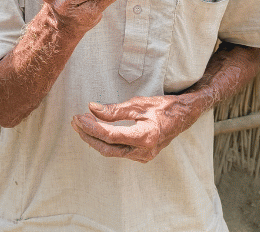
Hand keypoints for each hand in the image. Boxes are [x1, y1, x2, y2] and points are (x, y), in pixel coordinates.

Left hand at [70, 95, 199, 162]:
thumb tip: (92, 108)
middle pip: (107, 147)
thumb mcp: (138, 104)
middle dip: (88, 135)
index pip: (110, 136)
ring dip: (94, 139)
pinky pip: (118, 151)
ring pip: (111, 151)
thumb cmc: (163, 108)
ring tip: (81, 124)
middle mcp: (144, 151)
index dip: (91, 127)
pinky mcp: (141, 156)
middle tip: (75, 121)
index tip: (79, 117)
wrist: (184, 117)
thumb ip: (114, 110)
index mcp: (145, 137)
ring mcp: (143, 156)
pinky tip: (95, 131)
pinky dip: (105, 142)